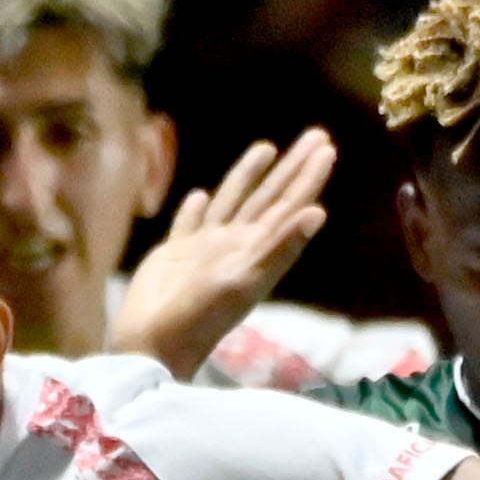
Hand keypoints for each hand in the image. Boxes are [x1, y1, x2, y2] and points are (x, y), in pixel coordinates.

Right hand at [109, 130, 338, 379]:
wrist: (152, 344)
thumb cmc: (199, 317)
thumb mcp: (244, 281)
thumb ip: (280, 246)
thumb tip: (318, 212)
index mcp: (256, 251)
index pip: (289, 206)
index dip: (309, 178)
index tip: (327, 148)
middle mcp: (236, 246)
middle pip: (270, 197)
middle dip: (293, 167)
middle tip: (317, 135)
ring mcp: (206, 249)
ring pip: (234, 201)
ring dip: (251, 176)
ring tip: (267, 147)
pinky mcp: (176, 254)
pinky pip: (191, 222)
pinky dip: (198, 208)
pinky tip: (202, 195)